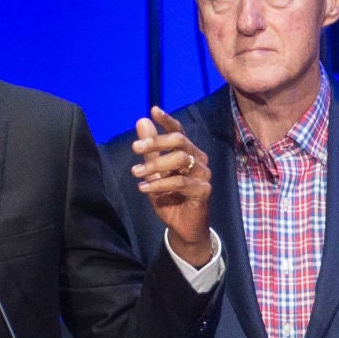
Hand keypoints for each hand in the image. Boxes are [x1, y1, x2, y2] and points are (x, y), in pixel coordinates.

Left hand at [131, 107, 213, 266]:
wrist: (182, 226)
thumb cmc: (169, 198)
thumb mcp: (154, 172)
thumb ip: (150, 149)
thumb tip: (142, 121)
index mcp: (188, 152)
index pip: (179, 132)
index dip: (167, 121)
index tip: (153, 110)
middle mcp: (199, 160)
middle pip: (179, 142)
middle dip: (156, 142)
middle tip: (134, 147)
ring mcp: (203, 175)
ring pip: (179, 160)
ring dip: (154, 165)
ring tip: (136, 172)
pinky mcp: (203, 190)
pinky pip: (180, 182)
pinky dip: (159, 184)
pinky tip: (144, 188)